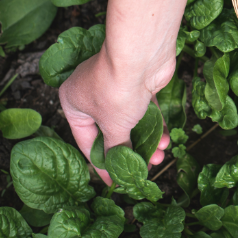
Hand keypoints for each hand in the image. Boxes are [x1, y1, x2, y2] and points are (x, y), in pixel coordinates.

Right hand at [60, 49, 173, 185]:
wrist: (141, 55)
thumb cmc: (116, 89)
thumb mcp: (113, 126)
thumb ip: (116, 147)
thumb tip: (120, 163)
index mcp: (73, 102)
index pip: (86, 141)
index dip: (101, 164)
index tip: (114, 181)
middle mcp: (91, 93)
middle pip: (110, 131)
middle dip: (130, 151)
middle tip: (143, 168)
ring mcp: (116, 87)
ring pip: (130, 121)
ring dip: (145, 140)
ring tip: (159, 156)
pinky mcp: (138, 84)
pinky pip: (144, 110)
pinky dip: (153, 125)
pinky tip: (165, 139)